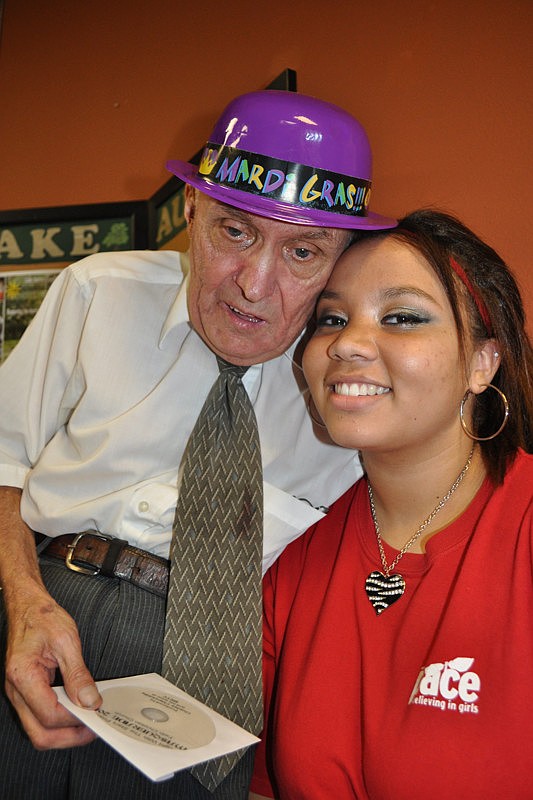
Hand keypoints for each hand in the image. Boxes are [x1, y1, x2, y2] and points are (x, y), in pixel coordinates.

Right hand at [5, 585, 101, 749]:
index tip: (95, 714)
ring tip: (87, 721)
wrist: (27, 606)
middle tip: (93, 728)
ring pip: (38, 729)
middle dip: (69, 738)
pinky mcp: (24, 692)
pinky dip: (58, 720)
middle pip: (40, 734)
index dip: (75, 719)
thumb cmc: (42, 617)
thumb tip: (89, 700)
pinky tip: (75, 710)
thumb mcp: (67, 640)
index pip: (49, 715)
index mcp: (23, 676)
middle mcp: (16, 690)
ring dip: (63, 732)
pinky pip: (38, 717)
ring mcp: (18, 693)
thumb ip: (78, 673)